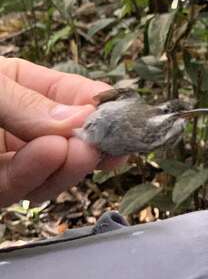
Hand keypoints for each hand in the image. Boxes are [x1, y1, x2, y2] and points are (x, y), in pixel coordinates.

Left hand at [0, 57, 123, 206]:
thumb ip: (26, 102)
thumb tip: (79, 118)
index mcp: (26, 90)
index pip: (74, 95)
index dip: (99, 103)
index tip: (122, 112)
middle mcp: (25, 128)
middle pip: (72, 139)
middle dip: (92, 142)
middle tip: (106, 142)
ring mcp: (13, 160)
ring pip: (54, 171)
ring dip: (70, 164)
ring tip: (81, 151)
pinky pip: (20, 187)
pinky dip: (36, 176)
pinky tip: (48, 156)